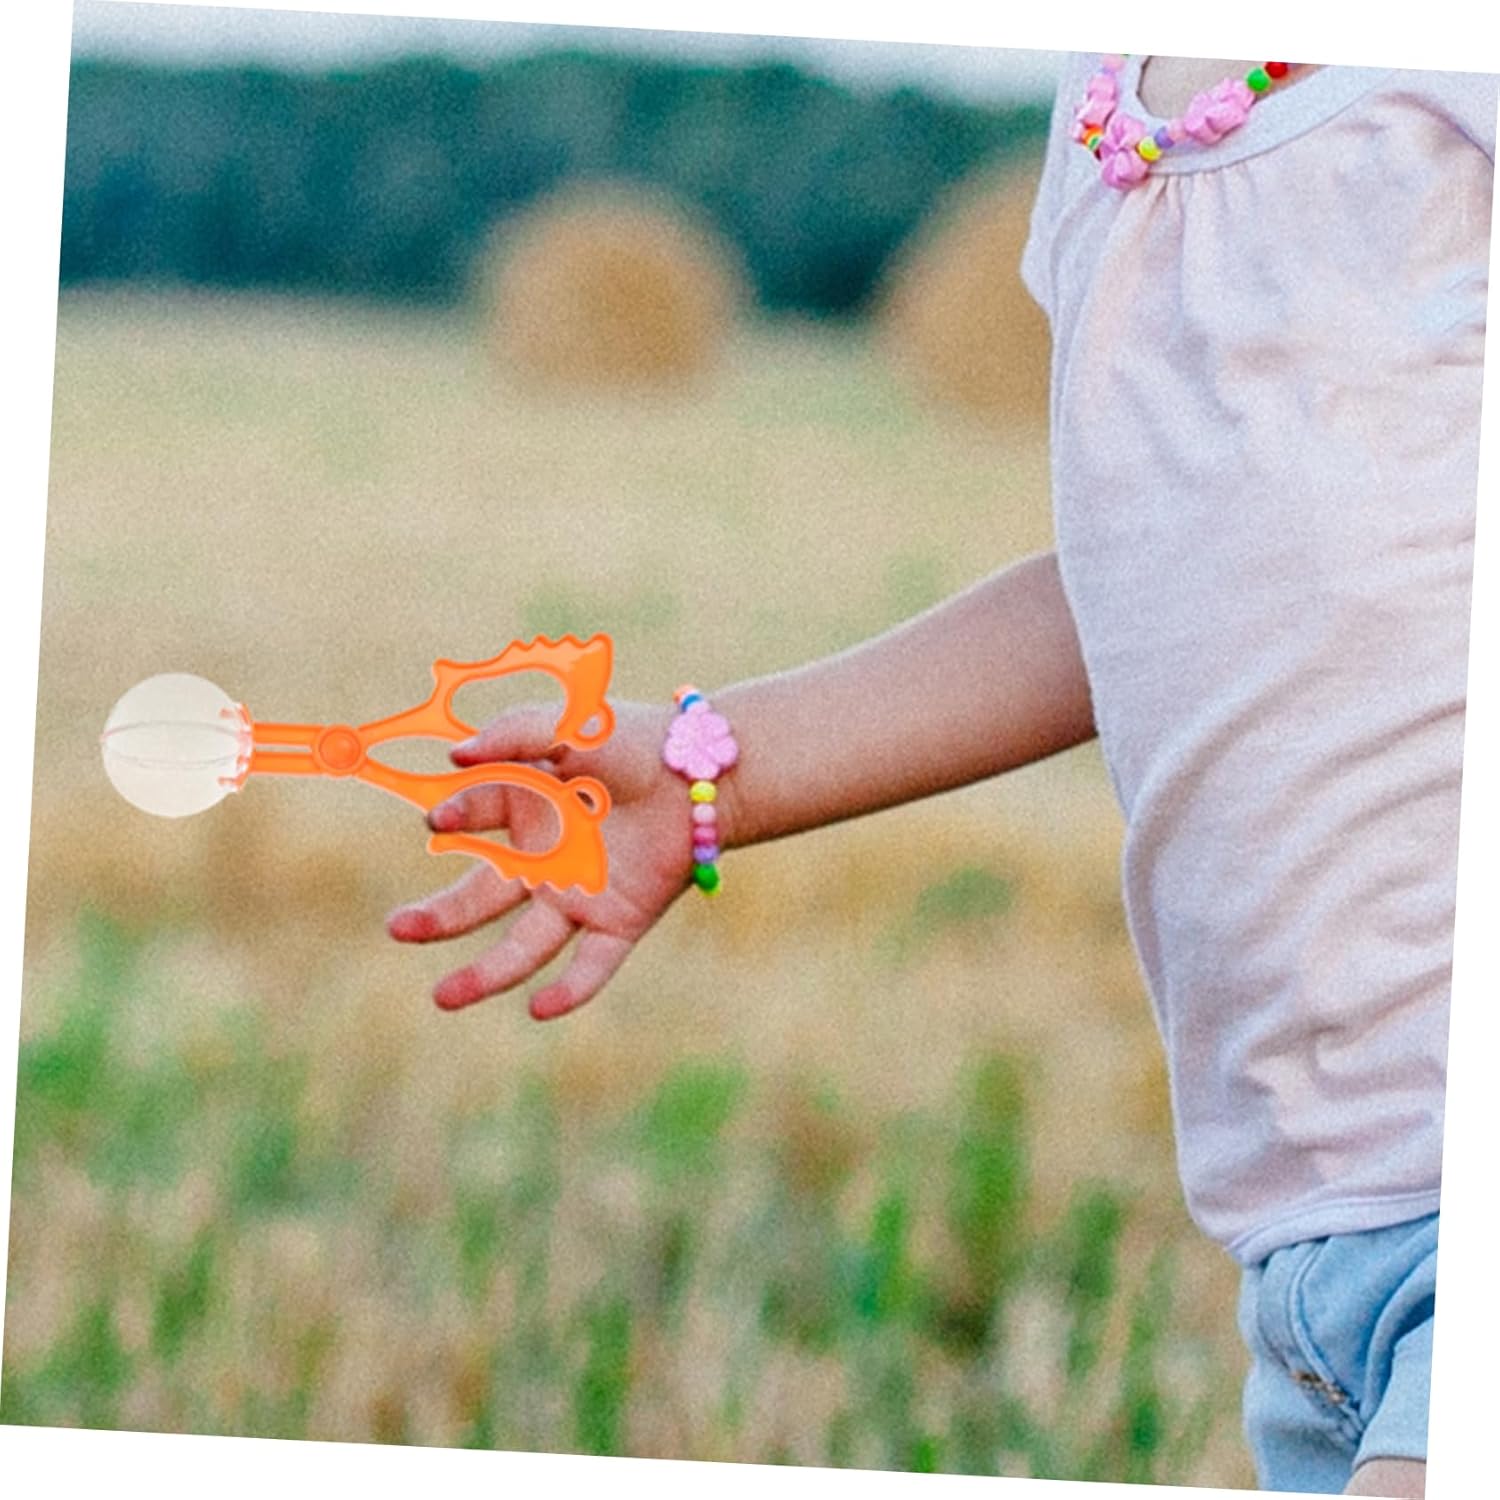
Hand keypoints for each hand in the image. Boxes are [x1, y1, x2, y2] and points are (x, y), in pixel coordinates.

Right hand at [386, 699, 699, 1019]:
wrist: (703, 773)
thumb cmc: (634, 741)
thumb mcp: (573, 723)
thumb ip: (516, 732)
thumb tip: (455, 756)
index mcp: (520, 810)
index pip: (471, 819)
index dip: (455, 819)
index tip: (441, 820)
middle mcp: (540, 861)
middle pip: (479, 898)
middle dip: (438, 918)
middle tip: (398, 928)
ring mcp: (577, 896)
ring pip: (523, 946)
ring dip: (484, 975)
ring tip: (442, 998)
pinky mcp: (618, 922)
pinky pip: (591, 964)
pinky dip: (571, 989)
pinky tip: (541, 1007)